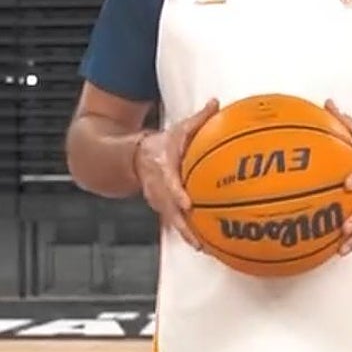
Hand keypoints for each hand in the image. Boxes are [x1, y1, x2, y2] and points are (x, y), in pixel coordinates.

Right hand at [133, 98, 218, 250]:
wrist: (134, 158)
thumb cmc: (161, 144)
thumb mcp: (177, 129)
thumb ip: (199, 119)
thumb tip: (216, 103)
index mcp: (162, 167)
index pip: (168, 183)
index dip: (177, 194)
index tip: (188, 203)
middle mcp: (158, 188)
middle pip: (169, 210)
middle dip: (182, 226)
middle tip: (197, 240)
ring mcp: (158, 200)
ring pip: (172, 221)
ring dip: (185, 235)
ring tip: (203, 248)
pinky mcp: (162, 208)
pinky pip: (175, 223)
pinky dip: (187, 234)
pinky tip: (204, 245)